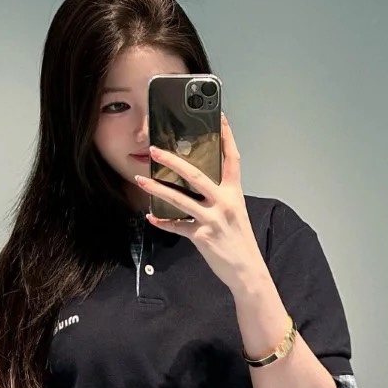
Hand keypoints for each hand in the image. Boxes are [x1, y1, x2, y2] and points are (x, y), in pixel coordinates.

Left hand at [134, 113, 266, 293]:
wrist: (247, 270)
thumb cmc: (239, 240)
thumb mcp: (235, 212)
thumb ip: (219, 195)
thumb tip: (197, 182)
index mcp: (234, 193)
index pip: (232, 158)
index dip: (227, 136)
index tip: (219, 117)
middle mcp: (225, 202)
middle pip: (196, 175)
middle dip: (173, 160)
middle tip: (155, 149)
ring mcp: (213, 219)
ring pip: (180, 198)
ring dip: (157, 188)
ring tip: (140, 179)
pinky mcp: (202, 236)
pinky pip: (177, 226)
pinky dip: (162, 221)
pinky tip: (150, 216)